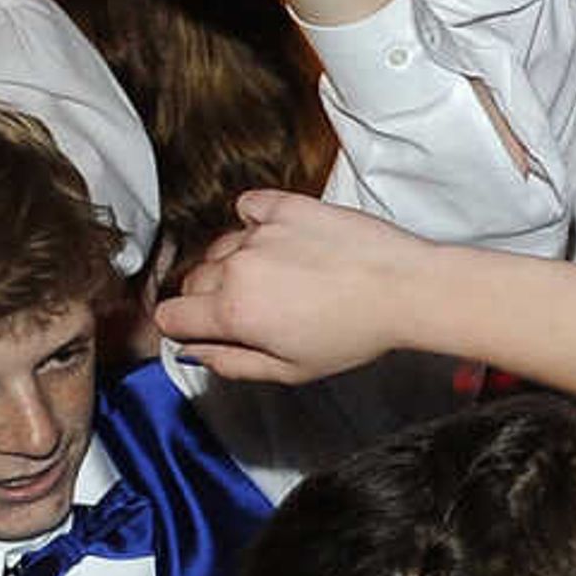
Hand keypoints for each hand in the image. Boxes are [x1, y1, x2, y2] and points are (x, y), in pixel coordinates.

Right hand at [153, 190, 435, 384]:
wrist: (406, 287)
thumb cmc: (357, 332)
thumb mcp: (291, 369)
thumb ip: (232, 363)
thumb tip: (196, 354)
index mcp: (233, 312)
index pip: (169, 315)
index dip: (183, 326)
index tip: (203, 328)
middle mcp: (239, 267)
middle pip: (193, 281)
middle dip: (211, 298)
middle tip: (253, 309)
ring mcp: (262, 232)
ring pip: (220, 247)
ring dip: (235, 263)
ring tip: (278, 278)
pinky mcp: (287, 206)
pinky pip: (248, 206)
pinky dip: (254, 220)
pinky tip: (275, 237)